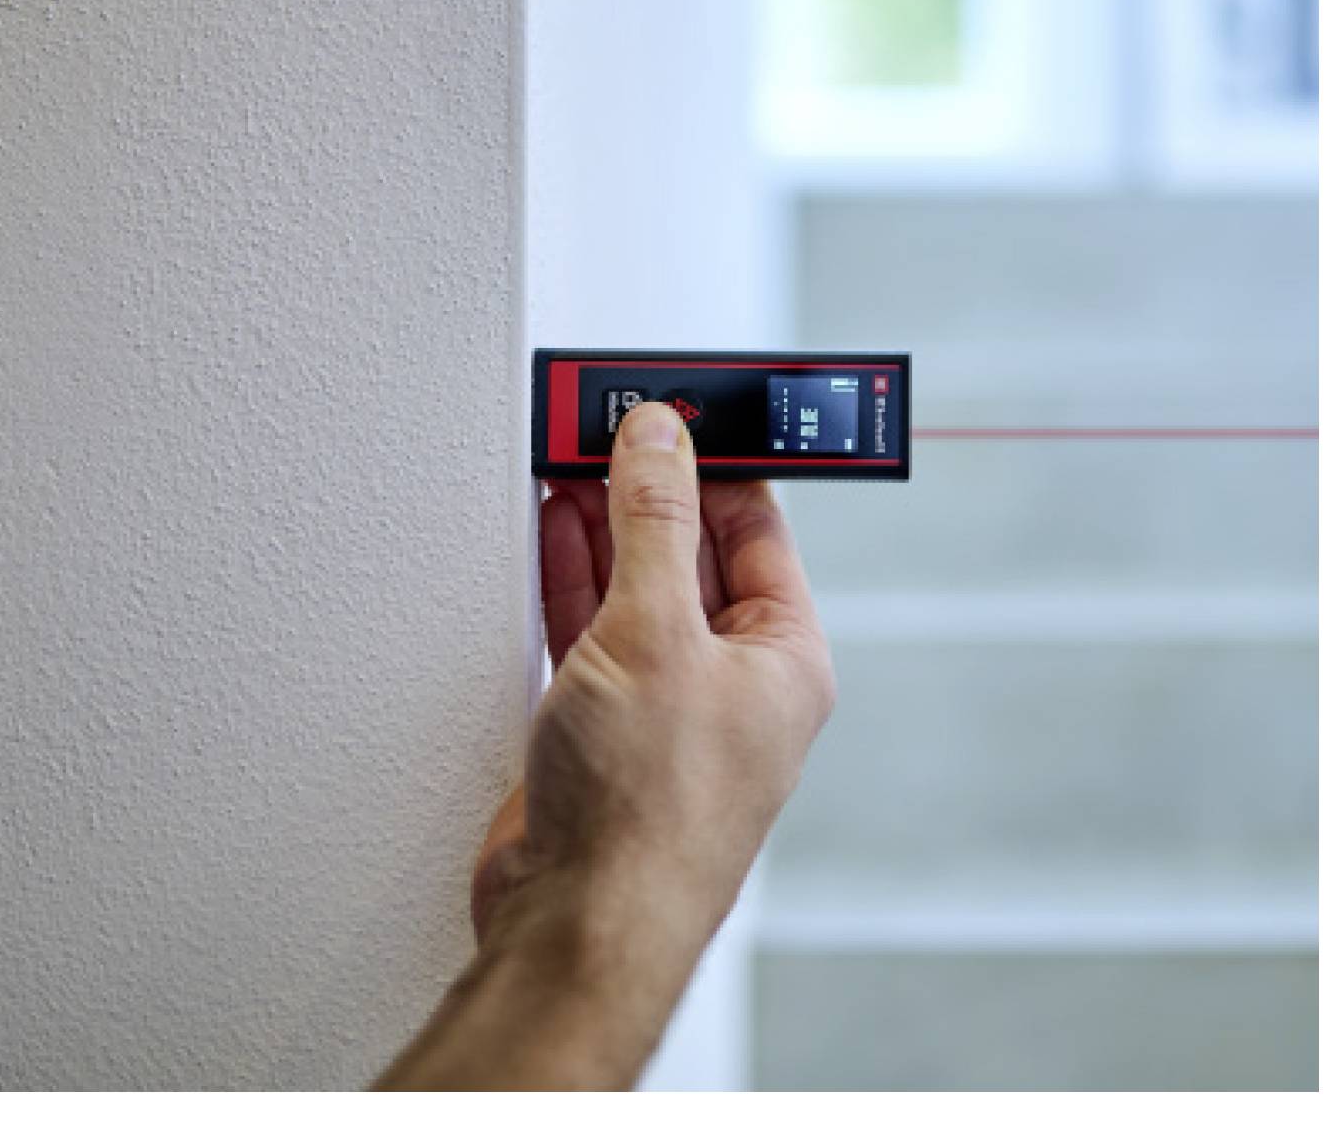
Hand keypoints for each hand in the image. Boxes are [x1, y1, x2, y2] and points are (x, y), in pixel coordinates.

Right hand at [471, 400, 835, 966]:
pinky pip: (587, 622)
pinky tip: (548, 524)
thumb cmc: (649, 816)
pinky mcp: (599, 721)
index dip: (714, 457)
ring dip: (601, 518)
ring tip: (568, 449)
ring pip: (633, 580)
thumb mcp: (655, 631)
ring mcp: (661, 699)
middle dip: (647, 482)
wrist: (575, 926)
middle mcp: (728, 676)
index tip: (670, 403)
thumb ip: (651, 521)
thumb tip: (659, 437)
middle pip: (688, 546)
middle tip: (604, 419)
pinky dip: (567, 570)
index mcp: (782, 655)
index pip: (754, 522)